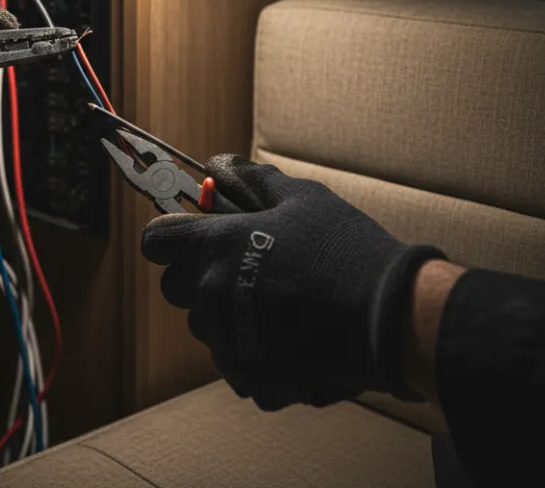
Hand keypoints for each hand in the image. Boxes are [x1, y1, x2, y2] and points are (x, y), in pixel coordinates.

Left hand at [140, 155, 444, 410]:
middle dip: (199, 277)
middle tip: (244, 268)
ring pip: (208, 328)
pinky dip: (258, 353)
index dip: (171, 235)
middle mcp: (212, 297)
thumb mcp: (302, 199)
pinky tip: (295, 338)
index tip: (190, 234)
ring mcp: (229, 343)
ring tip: (278, 305)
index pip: (156, 240)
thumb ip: (252, 181)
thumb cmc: (343, 249)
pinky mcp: (252, 379)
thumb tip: (218, 165)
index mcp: (216, 248)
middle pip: (175, 288)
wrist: (388, 318)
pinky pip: (239, 364)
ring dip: (228, 316)